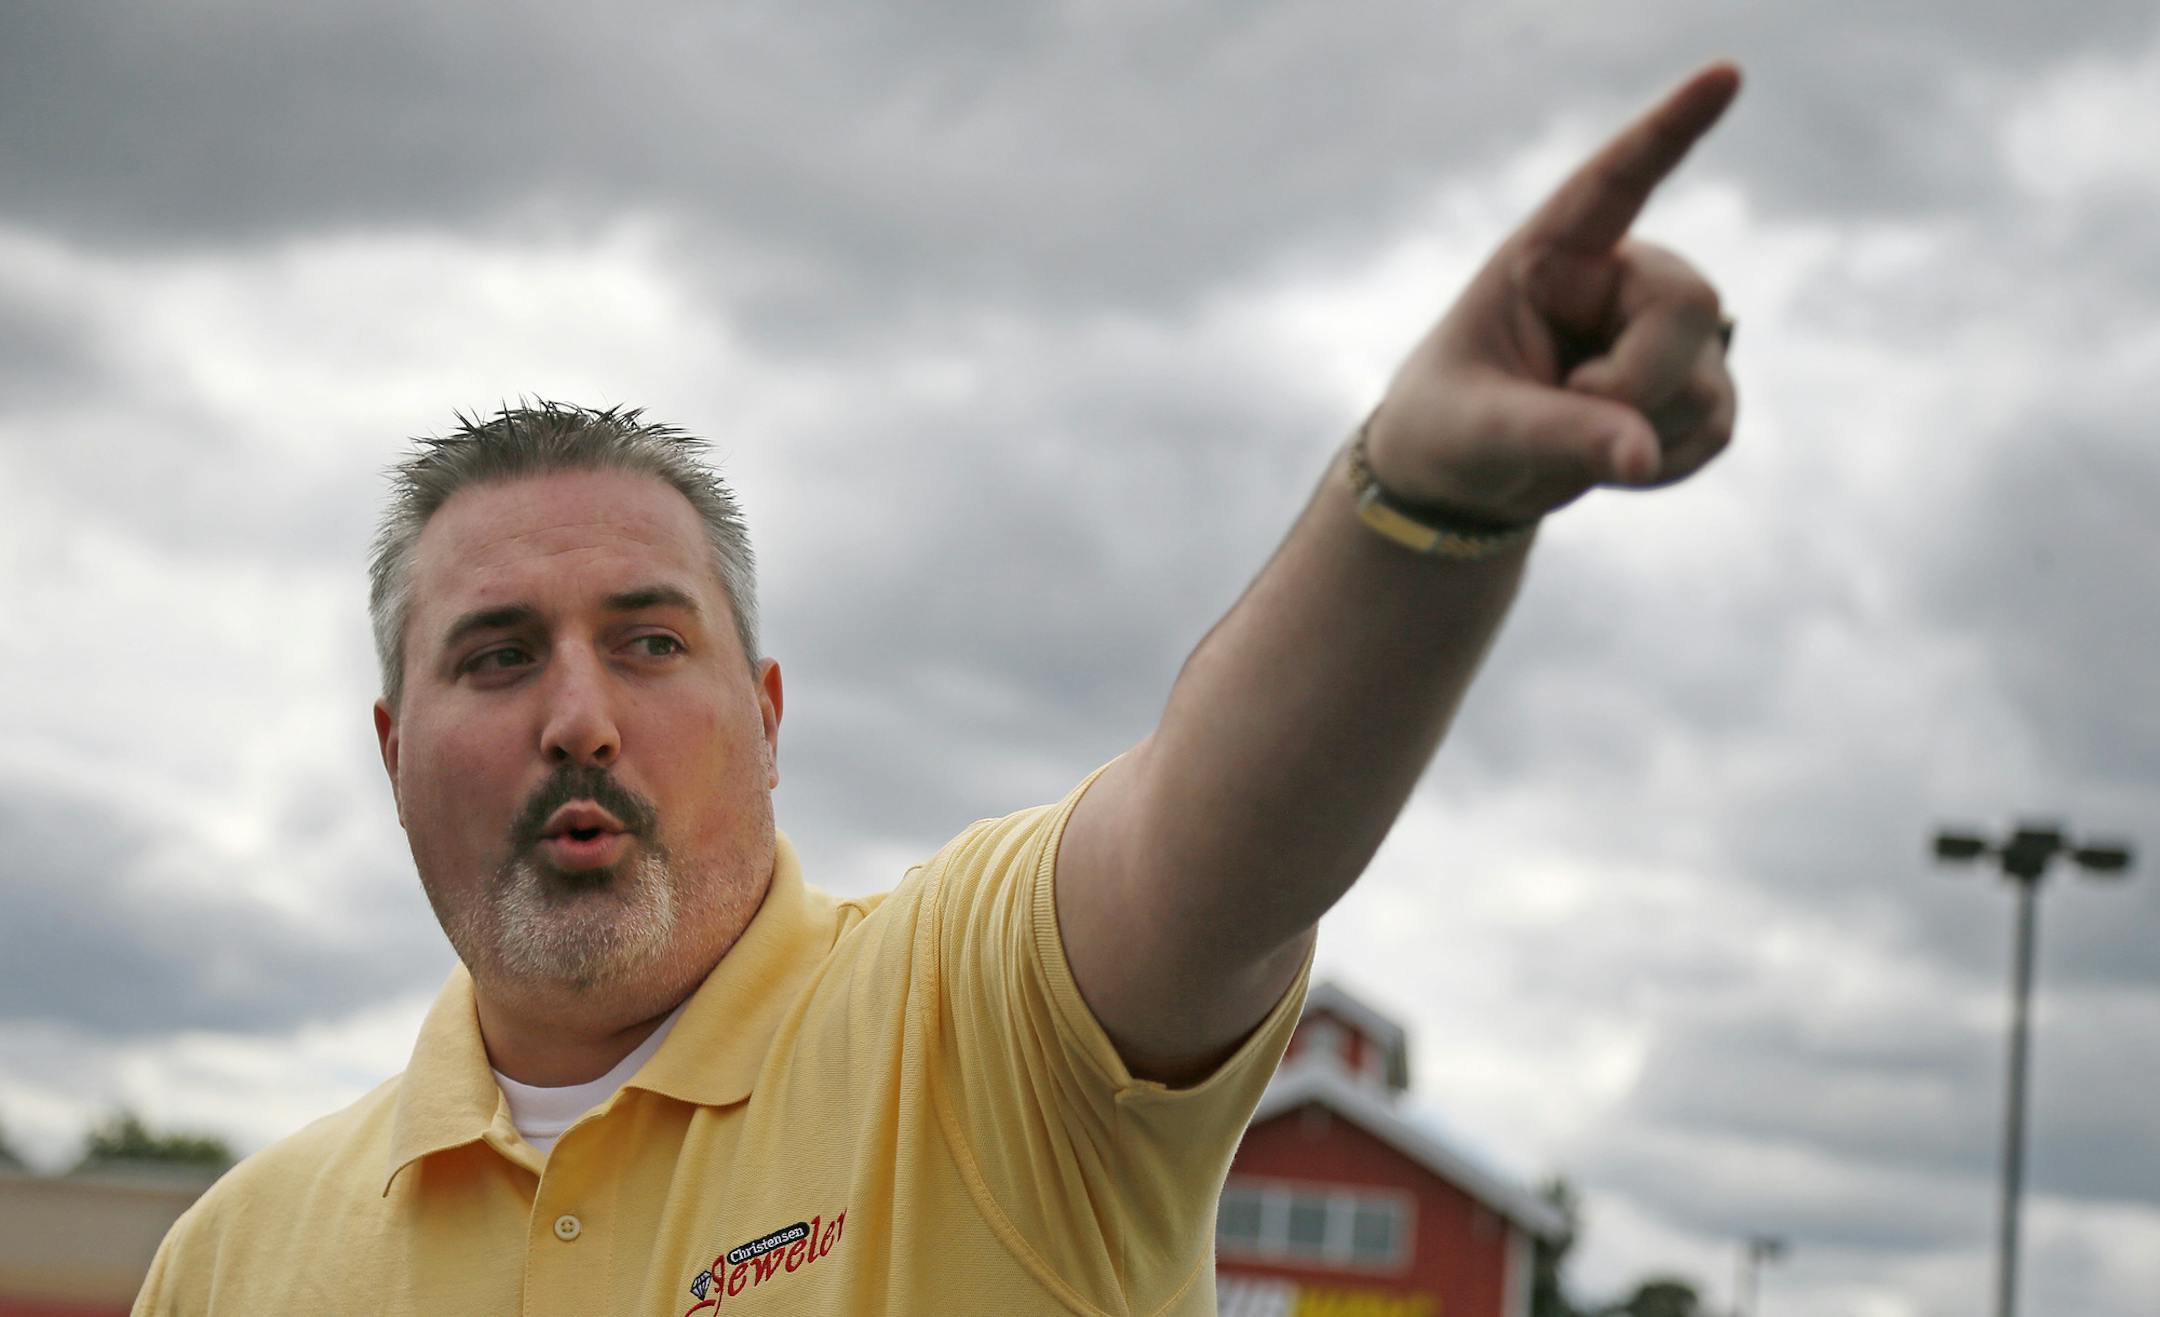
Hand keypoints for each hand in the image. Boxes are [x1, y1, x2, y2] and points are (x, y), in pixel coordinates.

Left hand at [1365, 62, 1742, 524]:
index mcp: (1548, 257)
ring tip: (1572, 438)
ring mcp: (1662, 328)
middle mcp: (1616, 277)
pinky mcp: (1696, 381)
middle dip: (1640, 381)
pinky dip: (1665, 463)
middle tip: (1570, 410)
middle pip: (1688, 303)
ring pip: (1705, 377)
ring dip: (1643, 432)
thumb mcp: (1483, 432)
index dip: (1669, 130)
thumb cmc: (1450, 429)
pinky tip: (1615, 461)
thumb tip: (1642, 453)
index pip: (1612, 184)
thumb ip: (1560, 434)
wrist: (1466, 480)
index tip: (1726, 73)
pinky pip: (1715, 424)